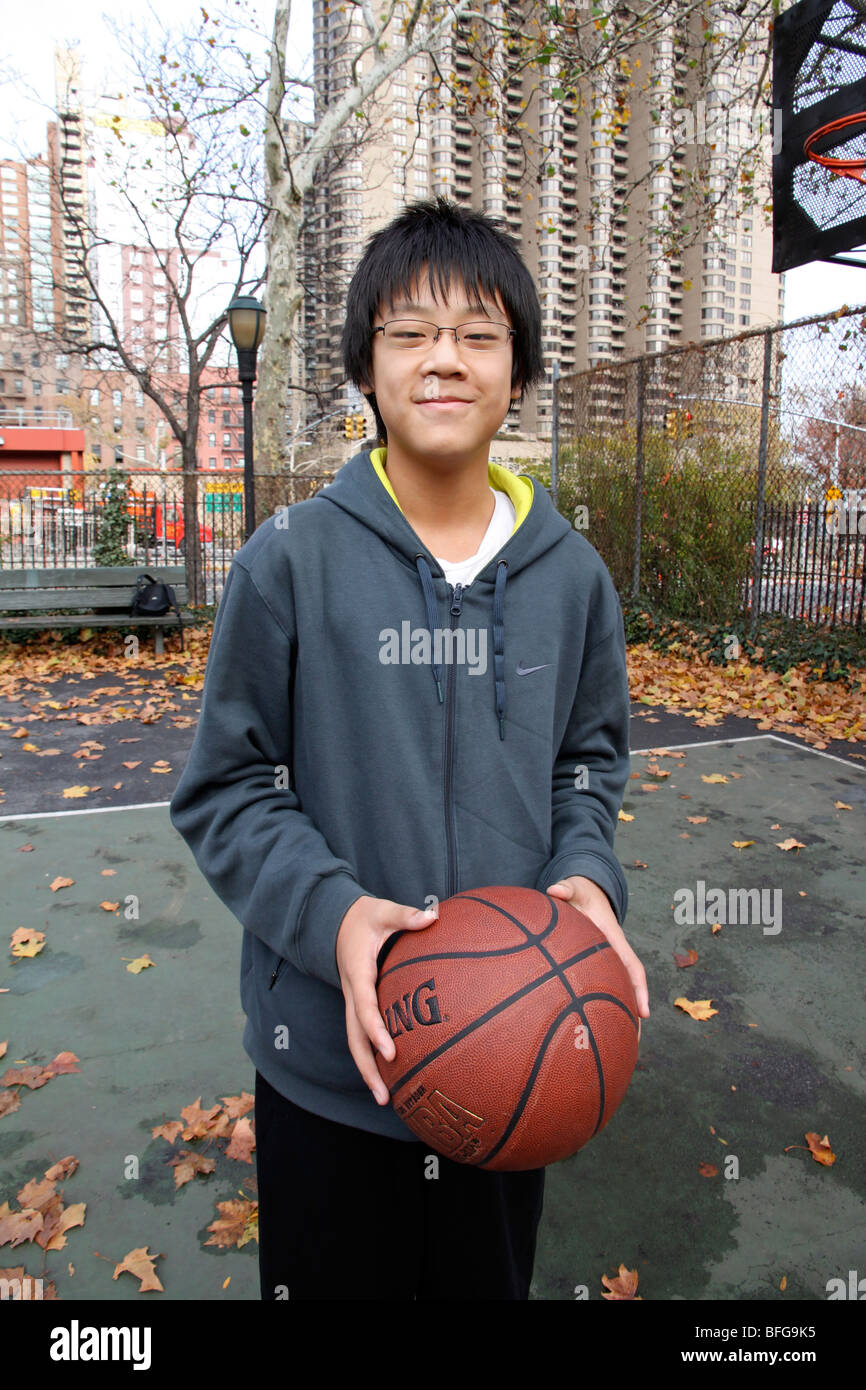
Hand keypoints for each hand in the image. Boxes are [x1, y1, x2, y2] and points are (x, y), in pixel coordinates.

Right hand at [336, 895, 437, 1105]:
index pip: (365, 1008)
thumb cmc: (364, 917)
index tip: (391, 1052)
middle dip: (367, 1068)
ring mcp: (353, 1002)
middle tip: (384, 1096)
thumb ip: (406, 915)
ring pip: (355, 1042)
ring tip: (385, 1098)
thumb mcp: (382, 911)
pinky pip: (363, 1034)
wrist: (337, 921)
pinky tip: (391, 1073)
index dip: (376, 1031)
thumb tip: (433, 916)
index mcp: (358, 973)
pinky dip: (372, 1056)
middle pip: (354, 1038)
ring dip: (367, 1070)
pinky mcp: (359, 1005)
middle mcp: (352, 993)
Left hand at [546, 876, 648, 1041]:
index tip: (644, 1013)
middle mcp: (613, 955)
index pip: (632, 967)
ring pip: (615, 993)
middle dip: (632, 1014)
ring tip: (615, 1048)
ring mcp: (605, 963)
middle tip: (632, 1043)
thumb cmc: (579, 893)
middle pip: (627, 989)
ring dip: (618, 1017)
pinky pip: (599, 990)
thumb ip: (567, 888)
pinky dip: (599, 1009)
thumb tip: (555, 890)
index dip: (640, 990)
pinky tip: (589, 1030)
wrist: (582, 893)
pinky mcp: (593, 968)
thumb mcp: (575, 888)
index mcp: (614, 940)